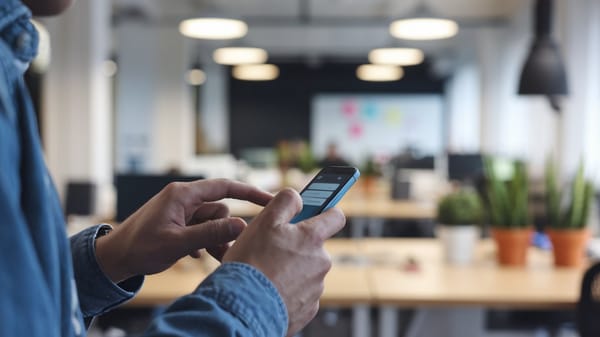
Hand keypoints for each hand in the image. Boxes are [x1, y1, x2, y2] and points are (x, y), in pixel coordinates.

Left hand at [95, 178, 272, 282]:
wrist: (114, 259)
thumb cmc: (140, 248)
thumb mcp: (178, 243)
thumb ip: (211, 233)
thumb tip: (243, 227)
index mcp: (183, 194)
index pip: (225, 186)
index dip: (250, 193)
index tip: (271, 201)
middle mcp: (184, 198)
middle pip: (220, 209)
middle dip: (223, 230)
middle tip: (223, 251)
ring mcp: (181, 210)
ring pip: (212, 222)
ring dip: (214, 238)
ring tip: (207, 256)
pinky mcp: (179, 221)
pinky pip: (202, 228)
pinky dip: (204, 241)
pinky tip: (194, 254)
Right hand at [223, 188, 345, 335]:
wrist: (242, 307)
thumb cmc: (252, 262)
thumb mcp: (265, 221)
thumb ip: (286, 201)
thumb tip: (299, 198)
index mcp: (313, 238)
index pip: (336, 216)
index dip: (326, 211)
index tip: (316, 211)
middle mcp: (321, 263)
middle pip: (314, 246)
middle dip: (297, 246)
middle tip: (271, 249)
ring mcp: (316, 288)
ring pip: (306, 270)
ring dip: (290, 269)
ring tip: (266, 273)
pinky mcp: (307, 309)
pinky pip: (300, 293)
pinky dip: (287, 290)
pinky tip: (269, 290)